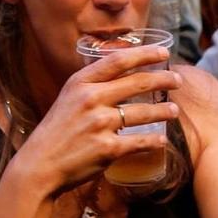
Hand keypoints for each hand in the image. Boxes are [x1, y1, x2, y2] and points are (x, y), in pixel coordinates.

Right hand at [13, 45, 181, 194]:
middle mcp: (91, 99)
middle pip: (137, 83)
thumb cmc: (56, 132)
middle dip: (163, 79)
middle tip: (177, 80)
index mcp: (80, 83)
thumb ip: (92, 86)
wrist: (39, 165)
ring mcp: (100, 123)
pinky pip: (140, 141)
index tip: (163, 52)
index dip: (144, 54)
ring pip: (143, 112)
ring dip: (164, 111)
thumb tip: (123, 74)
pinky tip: (162, 139)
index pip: (119, 60)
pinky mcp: (108, 148)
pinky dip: (154, 140)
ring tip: (174, 110)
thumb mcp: (68, 99)